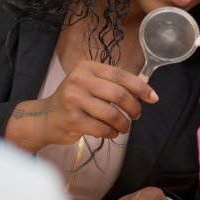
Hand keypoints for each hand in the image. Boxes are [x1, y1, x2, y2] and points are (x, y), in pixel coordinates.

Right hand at [6, 60, 157, 151]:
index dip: (141, 87)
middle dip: (133, 108)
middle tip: (136, 115)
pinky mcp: (72, 119)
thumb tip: (146, 84)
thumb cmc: (75, 100)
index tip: (153, 97)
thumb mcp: (92, 84)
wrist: (46, 117)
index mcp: (87, 67)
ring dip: (124, 124)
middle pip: (119, 95)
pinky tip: (110, 132)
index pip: (121, 75)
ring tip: (124, 127)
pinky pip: (102, 128)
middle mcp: (79, 79)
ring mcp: (74, 99)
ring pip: (112, 114)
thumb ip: (115, 83)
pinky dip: (111, 133)